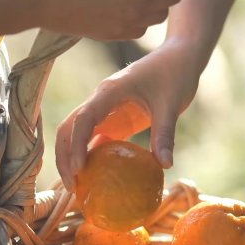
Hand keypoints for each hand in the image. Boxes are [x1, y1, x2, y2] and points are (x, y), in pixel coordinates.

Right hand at [56, 39, 205, 189]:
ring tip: (77, 188)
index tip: (78, 170)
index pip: (83, 119)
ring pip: (77, 133)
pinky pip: (95, 138)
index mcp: (110, 91)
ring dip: (72, 157)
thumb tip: (165, 166)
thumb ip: (165, 133)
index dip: (76, 145)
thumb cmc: (175, 74)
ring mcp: (105, 109)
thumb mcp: (172, 104)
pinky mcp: (114, 118)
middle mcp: (101, 100)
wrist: (180, 57)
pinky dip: (90, 156)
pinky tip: (94, 179)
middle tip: (71, 187)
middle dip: (64, 156)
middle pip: (69, 128)